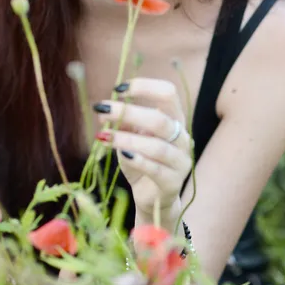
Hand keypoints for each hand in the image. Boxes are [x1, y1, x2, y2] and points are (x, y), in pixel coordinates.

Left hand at [94, 78, 192, 214]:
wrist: (152, 197)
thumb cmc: (142, 160)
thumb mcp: (131, 136)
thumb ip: (124, 122)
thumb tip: (107, 109)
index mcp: (175, 120)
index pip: (168, 94)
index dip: (145, 87)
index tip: (118, 89)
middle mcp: (183, 138)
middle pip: (160, 119)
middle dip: (128, 112)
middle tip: (102, 110)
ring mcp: (181, 161)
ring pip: (156, 146)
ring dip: (126, 139)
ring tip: (103, 136)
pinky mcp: (172, 182)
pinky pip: (155, 169)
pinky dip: (137, 160)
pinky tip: (122, 155)